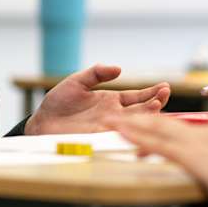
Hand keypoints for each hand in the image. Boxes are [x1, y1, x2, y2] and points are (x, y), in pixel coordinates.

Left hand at [26, 64, 170, 134]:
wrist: (43, 122)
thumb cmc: (59, 102)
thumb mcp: (77, 82)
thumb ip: (96, 74)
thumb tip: (118, 68)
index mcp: (111, 100)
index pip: (137, 97)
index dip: (151, 93)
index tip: (164, 87)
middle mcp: (114, 115)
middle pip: (141, 111)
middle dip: (155, 103)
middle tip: (164, 95)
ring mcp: (108, 127)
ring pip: (134, 124)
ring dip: (146, 117)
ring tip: (157, 106)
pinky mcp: (99, 138)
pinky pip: (119, 136)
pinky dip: (131, 132)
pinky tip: (139, 126)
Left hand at [110, 114, 207, 206]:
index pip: (182, 131)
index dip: (160, 129)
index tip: (145, 129)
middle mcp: (206, 134)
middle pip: (165, 124)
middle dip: (140, 121)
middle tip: (119, 118)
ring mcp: (199, 144)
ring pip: (157, 130)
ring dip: (132, 126)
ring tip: (111, 122)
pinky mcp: (194, 158)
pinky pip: (159, 146)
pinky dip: (139, 138)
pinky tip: (125, 136)